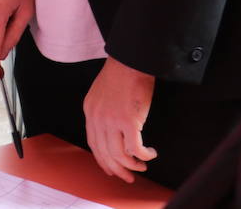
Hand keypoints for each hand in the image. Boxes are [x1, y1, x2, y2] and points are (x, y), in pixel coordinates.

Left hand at [83, 57, 157, 181]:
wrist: (131, 62)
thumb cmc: (121, 75)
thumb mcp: (101, 94)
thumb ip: (102, 112)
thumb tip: (111, 132)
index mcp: (90, 111)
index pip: (93, 143)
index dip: (102, 160)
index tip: (111, 169)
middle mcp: (97, 118)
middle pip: (105, 153)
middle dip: (117, 169)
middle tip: (128, 178)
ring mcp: (112, 121)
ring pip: (120, 155)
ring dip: (132, 165)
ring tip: (142, 166)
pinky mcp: (129, 122)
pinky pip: (135, 149)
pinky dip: (144, 155)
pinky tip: (150, 153)